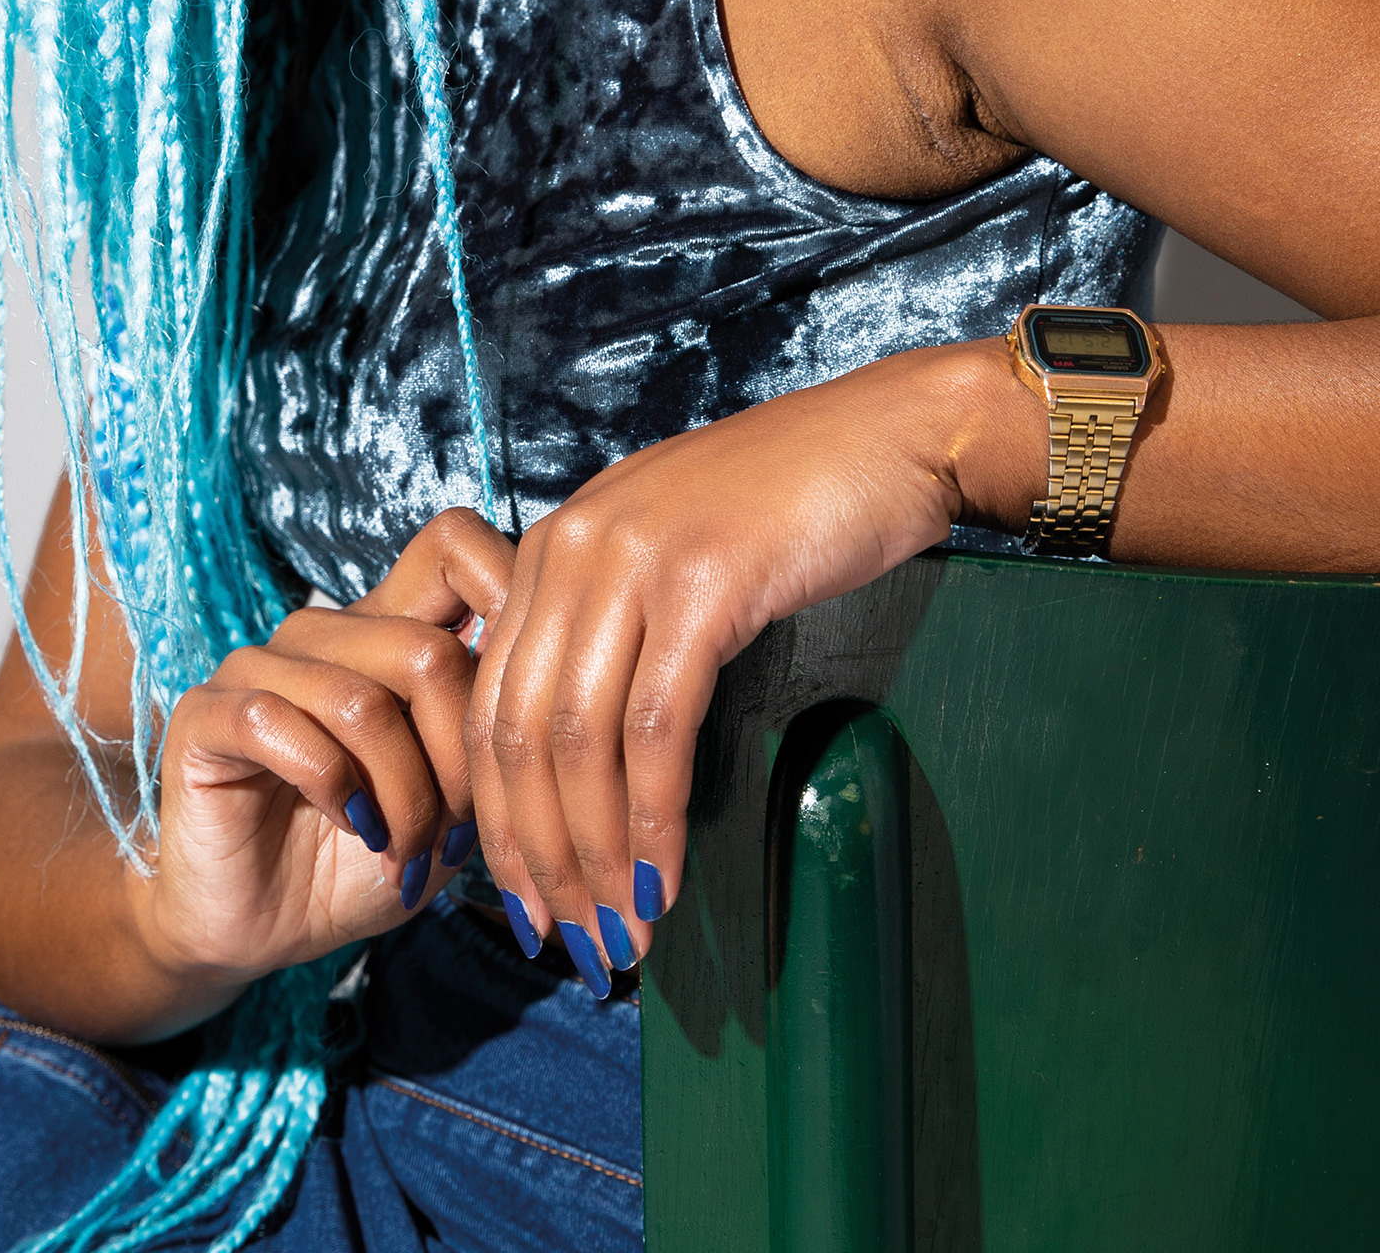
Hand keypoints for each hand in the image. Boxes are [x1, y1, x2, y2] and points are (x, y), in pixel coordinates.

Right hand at [128, 517, 516, 1010]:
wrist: (261, 929)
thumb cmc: (369, 860)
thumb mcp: (454, 805)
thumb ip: (493, 740)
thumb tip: (558, 693)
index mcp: (390, 628)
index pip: (455, 544)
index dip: (508, 590)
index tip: (542, 685)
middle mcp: (326, 630)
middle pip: (427, 649)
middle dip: (459, 762)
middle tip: (454, 832)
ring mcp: (260, 664)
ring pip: (363, 699)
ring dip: (401, 796)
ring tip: (403, 848)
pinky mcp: (208, 713)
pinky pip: (282, 725)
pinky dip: (332, 790)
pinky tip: (350, 825)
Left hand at [457, 340, 1027, 989]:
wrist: (887, 436)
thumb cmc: (791, 504)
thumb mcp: (670, 549)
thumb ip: (610, 622)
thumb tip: (575, 752)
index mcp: (556, 544)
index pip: (491, 703)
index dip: (498, 818)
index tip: (525, 899)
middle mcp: (574, 547)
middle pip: (521, 734)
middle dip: (539, 856)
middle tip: (570, 942)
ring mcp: (635, 560)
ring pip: (581, 742)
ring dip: (596, 856)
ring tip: (620, 932)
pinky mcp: (703, 583)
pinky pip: (657, 728)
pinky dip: (655, 819)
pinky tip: (665, 878)